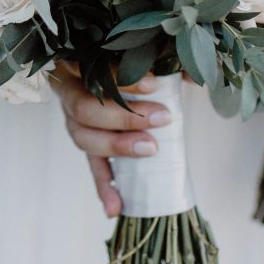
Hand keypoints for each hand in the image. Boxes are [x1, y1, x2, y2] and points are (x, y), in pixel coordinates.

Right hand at [51, 62, 171, 216]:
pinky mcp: (87, 143)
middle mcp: (71, 91)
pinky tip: (116, 207)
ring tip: (150, 149)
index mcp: (80, 63)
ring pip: (83, 137)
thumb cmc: (127, 61)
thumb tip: (192, 74)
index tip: (153, 84)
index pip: (90, 68)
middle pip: (84, 108)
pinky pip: (92, 167)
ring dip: (116, 147)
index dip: (119, 78)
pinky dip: (104, 187)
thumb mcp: (140, 55)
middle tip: (162, 118)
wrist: (111, 70)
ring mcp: (74, 120)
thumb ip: (162, 61)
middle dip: (124, 117)